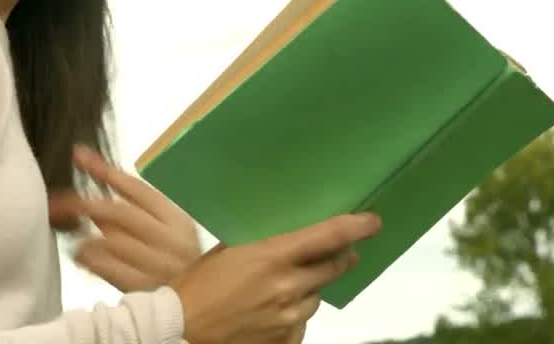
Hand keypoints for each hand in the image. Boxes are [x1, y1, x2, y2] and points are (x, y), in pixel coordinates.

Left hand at [48, 146, 201, 291]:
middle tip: (60, 200)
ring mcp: (157, 266)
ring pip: (110, 240)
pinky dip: (89, 257)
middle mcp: (169, 240)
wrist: (191, 306)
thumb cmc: (174, 263)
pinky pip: (107, 267)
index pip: (137, 188)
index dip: (105, 171)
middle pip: (120, 212)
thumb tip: (93, 192)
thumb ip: (133, 213)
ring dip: (84, 233)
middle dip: (85, 203)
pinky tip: (79, 252)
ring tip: (70, 229)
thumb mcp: (165, 233)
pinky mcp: (143, 288)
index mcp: (177, 220)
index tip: (80, 155)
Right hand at [169, 213, 382, 343]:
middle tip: (341, 251)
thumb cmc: (195, 287)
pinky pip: (301, 323)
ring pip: (316, 296)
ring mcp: (288, 317)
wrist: (180, 331)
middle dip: (341, 257)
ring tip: (283, 286)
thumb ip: (262, 244)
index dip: (357, 227)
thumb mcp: (227, 251)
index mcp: (273, 257)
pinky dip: (294, 314)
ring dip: (309, 287)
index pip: (329, 236)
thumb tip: (288, 234)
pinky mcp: (285, 340)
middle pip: (334, 267)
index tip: (373, 222)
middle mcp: (288, 287)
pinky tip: (271, 311)